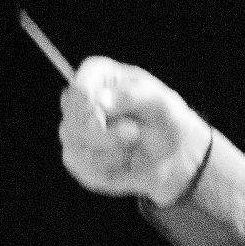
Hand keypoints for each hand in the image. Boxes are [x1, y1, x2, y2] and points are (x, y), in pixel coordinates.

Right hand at [59, 57, 210, 202]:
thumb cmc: (167, 121)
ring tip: (132, 146)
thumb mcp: (161, 104)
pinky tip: (124, 161)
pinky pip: (81, 168)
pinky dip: (107, 170)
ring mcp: (75, 129)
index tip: (102, 120)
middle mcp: (81, 100)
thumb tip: (100, 101)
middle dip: (104, 134)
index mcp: (100, 76)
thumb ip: (132, 96)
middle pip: (72, 118)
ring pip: (74, 145)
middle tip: (134, 133)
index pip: (79, 87)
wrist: (172, 157)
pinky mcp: (77, 158)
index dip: (86, 105)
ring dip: (110, 152)